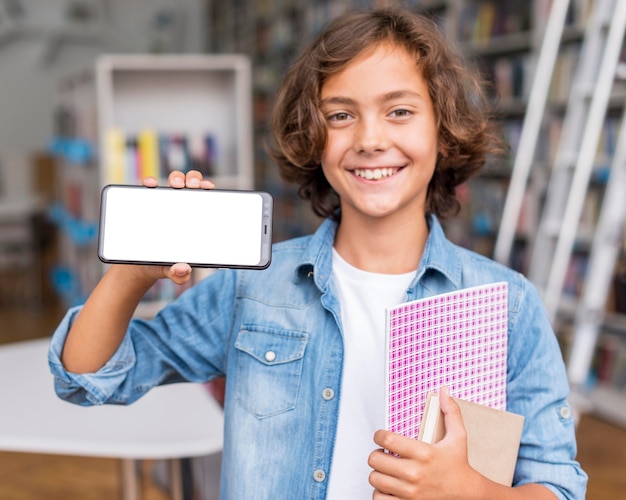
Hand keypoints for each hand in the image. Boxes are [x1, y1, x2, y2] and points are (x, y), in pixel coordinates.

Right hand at [131, 170, 215, 284]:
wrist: (138, 267)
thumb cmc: (164, 265)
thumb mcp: (173, 271)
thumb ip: (180, 274)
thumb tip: (183, 270)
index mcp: (195, 219)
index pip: (206, 198)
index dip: (208, 189)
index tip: (208, 188)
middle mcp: (182, 207)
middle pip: (192, 184)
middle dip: (194, 179)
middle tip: (191, 187)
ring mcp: (164, 204)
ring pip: (174, 181)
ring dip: (177, 178)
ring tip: (175, 186)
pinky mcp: (146, 204)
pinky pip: (149, 188)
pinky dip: (150, 182)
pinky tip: (150, 185)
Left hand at [368, 386, 480, 498]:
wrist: (467, 495)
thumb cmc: (459, 466)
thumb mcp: (458, 437)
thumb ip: (451, 412)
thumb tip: (445, 391)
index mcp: (424, 454)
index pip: (387, 439)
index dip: (378, 435)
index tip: (381, 436)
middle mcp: (415, 474)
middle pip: (375, 459)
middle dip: (376, 454)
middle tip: (383, 453)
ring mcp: (410, 493)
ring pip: (375, 479)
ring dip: (377, 473)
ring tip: (386, 469)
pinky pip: (379, 499)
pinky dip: (380, 493)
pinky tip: (388, 486)